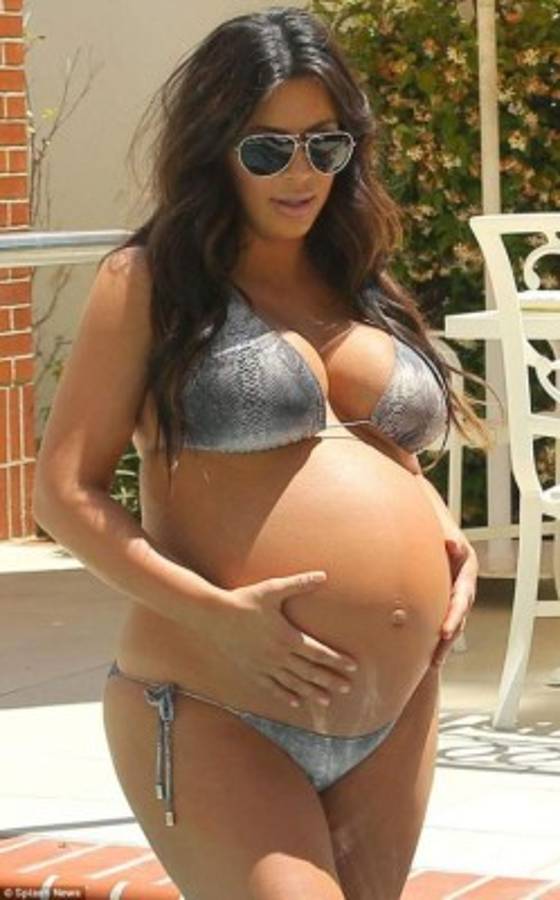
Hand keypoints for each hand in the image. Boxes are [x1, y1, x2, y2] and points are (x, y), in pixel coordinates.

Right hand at [210, 571, 357, 707]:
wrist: (214, 616)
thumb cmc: (244, 600)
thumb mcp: (272, 589)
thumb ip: (299, 584)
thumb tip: (322, 575)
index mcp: (287, 637)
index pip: (319, 652)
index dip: (337, 660)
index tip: (353, 667)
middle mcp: (278, 656)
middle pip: (310, 671)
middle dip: (330, 679)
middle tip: (347, 687)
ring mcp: (264, 666)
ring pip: (293, 683)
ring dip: (311, 691)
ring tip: (327, 700)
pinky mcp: (252, 671)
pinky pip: (271, 687)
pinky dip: (284, 695)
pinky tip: (294, 702)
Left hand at [431, 537, 477, 667]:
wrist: (432, 529)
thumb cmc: (436, 528)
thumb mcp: (445, 531)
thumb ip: (450, 541)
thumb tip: (452, 544)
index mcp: (466, 570)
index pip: (462, 598)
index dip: (454, 617)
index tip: (444, 632)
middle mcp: (463, 585)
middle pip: (458, 616)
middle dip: (449, 637)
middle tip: (437, 655)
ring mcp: (454, 593)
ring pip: (452, 622)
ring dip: (444, 643)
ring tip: (433, 662)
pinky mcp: (443, 599)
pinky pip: (441, 620)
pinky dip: (435, 636)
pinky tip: (426, 653)